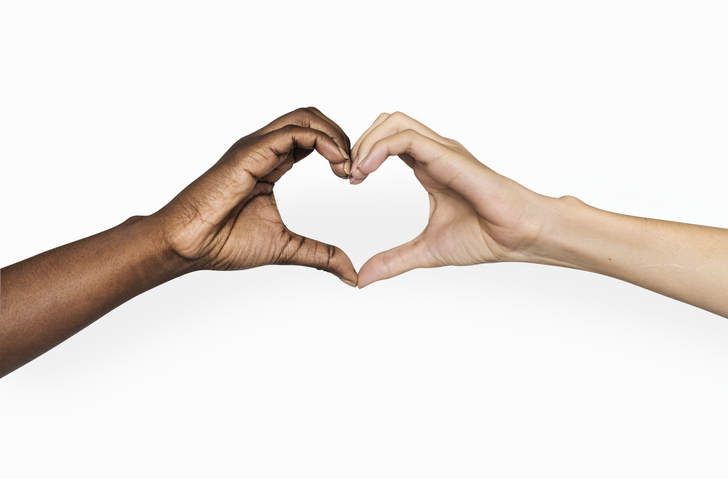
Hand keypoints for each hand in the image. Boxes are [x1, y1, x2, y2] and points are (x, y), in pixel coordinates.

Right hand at [153, 107, 357, 285]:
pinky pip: (293, 132)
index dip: (339, 151)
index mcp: (271, 163)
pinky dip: (323, 140)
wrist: (188, 245)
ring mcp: (256, 146)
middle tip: (356, 168)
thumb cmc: (224, 242)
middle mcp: (264, 148)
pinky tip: (337, 163)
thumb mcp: (287, 247)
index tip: (352, 178)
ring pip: (305, 117)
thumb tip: (351, 274)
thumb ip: (320, 255)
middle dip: (342, 136)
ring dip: (335, 135)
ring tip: (348, 165)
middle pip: (312, 118)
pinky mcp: (251, 151)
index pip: (312, 137)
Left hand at [349, 112, 547, 287]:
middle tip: (347, 174)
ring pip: (394, 121)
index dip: (361, 155)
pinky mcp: (449, 156)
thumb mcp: (425, 250)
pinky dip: (380, 148)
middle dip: (359, 142)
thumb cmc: (485, 237)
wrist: (518, 237)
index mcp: (428, 167)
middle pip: (386, 122)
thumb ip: (393, 261)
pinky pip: (407, 137)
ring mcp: (442, 151)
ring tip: (356, 173)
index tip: (349, 182)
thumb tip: (363, 278)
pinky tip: (367, 170)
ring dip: (366, 141)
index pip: (387, 141)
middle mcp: (434, 153)